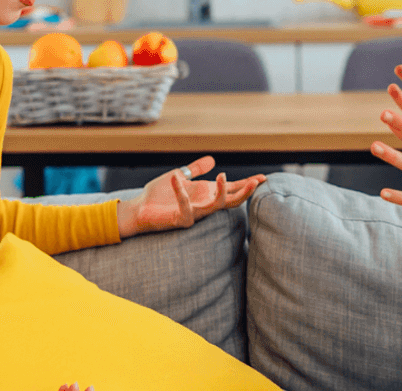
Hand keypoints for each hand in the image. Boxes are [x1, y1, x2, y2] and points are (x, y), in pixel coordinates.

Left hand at [116, 156, 265, 237]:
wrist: (138, 208)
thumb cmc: (157, 195)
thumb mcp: (179, 177)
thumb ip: (195, 169)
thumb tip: (213, 159)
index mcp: (205, 194)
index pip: (231, 190)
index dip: (247, 184)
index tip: (263, 178)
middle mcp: (204, 205)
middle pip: (231, 201)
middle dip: (244, 192)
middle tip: (256, 182)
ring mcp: (194, 214)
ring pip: (215, 206)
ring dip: (221, 192)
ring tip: (222, 176)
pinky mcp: (181, 220)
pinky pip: (186, 207)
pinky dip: (180, 192)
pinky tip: (176, 178)